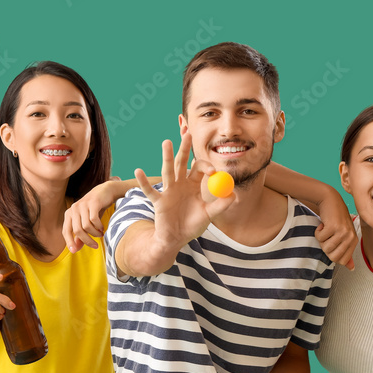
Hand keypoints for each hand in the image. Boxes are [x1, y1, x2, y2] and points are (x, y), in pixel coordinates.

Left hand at [63, 178, 121, 252]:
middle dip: (87, 240)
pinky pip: (94, 220)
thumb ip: (80, 235)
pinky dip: (99, 226)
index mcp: (69, 214)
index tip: (74, 251)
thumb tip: (75, 249)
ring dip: (94, 233)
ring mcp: (83, 205)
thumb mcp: (86, 222)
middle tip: (95, 245)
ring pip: (86, 226)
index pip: (66, 231)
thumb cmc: (95, 209)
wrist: (105, 192)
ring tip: (100, 234)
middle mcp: (73, 209)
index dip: (69, 242)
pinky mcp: (92, 203)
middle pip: (77, 231)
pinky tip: (102, 227)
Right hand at [136, 133, 234, 253]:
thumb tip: (234, 195)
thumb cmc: (192, 225)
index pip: (199, 169)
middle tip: (188, 133)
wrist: (176, 239)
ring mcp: (168, 191)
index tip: (213, 171)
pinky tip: (139, 171)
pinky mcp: (158, 201)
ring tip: (167, 142)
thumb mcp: (208, 215)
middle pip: (182, 163)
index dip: (206, 166)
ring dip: (167, 157)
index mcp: (193, 185)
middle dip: (185, 149)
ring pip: (168, 171)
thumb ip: (220, 205)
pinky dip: (144, 182)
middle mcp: (180, 184)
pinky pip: (150, 191)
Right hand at [315, 193, 356, 269]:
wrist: (331, 200)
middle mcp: (350, 237)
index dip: (332, 254)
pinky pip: (320, 238)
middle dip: (325, 247)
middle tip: (328, 236)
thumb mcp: (344, 235)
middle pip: (332, 256)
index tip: (332, 242)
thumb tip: (351, 268)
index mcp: (354, 241)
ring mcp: (342, 232)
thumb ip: (347, 252)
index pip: (341, 261)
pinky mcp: (333, 226)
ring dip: (321, 239)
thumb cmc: (336, 218)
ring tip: (326, 229)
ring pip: (325, 248)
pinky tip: (323, 224)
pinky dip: (318, 231)